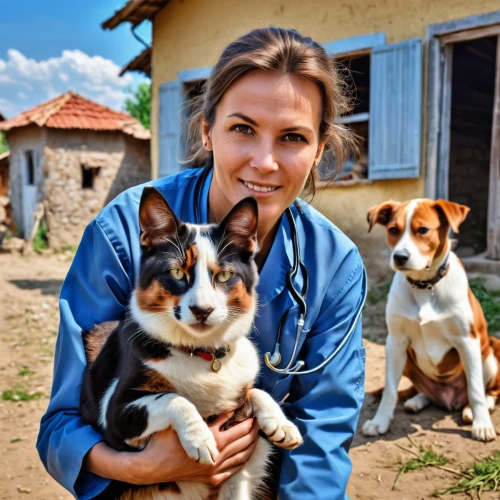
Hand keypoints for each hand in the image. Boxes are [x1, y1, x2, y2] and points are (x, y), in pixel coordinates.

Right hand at [126, 412, 259, 485]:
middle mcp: (215, 455)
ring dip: (252, 442)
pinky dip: (244, 459)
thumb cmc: (163, 441)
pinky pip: (234, 469)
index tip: (249, 406)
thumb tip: (213, 404)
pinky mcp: (211, 478)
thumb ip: (198, 416)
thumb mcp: (179, 422)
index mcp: (209, 439)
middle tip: (257, 417)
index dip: (242, 414)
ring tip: (257, 432)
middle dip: (252, 427)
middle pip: (242, 438)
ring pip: (242, 454)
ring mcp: (214, 468)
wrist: (150, 467)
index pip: (233, 423)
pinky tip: (247, 452)